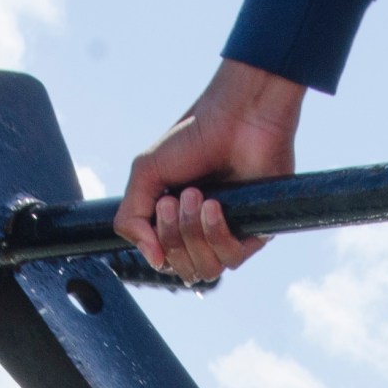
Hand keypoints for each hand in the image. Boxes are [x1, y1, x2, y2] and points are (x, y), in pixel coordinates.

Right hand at [116, 59, 304, 282]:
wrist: (237, 117)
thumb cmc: (194, 138)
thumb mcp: (146, 174)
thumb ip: (131, 218)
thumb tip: (153, 260)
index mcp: (179, 222)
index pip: (164, 261)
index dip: (156, 244)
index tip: (160, 204)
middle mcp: (205, 233)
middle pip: (184, 270)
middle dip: (172, 237)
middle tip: (174, 200)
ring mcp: (231, 234)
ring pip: (207, 269)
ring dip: (192, 234)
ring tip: (195, 196)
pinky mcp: (256, 232)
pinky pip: (232, 258)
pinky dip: (216, 233)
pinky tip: (214, 205)